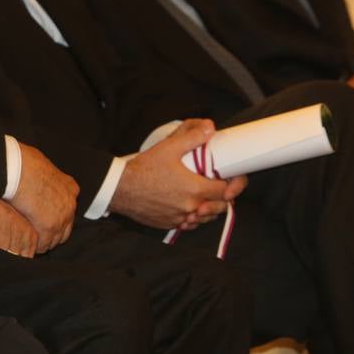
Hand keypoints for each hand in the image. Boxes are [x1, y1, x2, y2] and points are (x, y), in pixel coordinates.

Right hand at [8, 144, 76, 252]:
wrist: (18, 169)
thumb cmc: (23, 163)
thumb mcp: (41, 166)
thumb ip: (45, 177)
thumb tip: (36, 175)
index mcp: (70, 187)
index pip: (67, 209)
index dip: (55, 215)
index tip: (44, 217)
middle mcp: (70, 203)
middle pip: (65, 227)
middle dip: (53, 231)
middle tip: (39, 234)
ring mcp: (62, 216)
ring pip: (56, 238)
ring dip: (44, 241)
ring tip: (32, 243)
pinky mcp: (49, 226)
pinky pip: (44, 244)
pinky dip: (36, 246)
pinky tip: (27, 246)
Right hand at [112, 119, 243, 229]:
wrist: (120, 188)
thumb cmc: (143, 169)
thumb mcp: (168, 147)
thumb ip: (192, 137)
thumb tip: (209, 128)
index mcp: (196, 188)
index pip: (227, 190)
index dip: (234, 184)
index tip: (230, 179)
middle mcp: (191, 206)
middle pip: (220, 207)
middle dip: (223, 198)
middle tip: (217, 187)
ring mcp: (180, 218)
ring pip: (206, 218)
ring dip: (209, 209)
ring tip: (203, 198)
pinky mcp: (169, 224)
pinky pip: (190, 225)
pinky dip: (193, 218)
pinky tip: (187, 208)